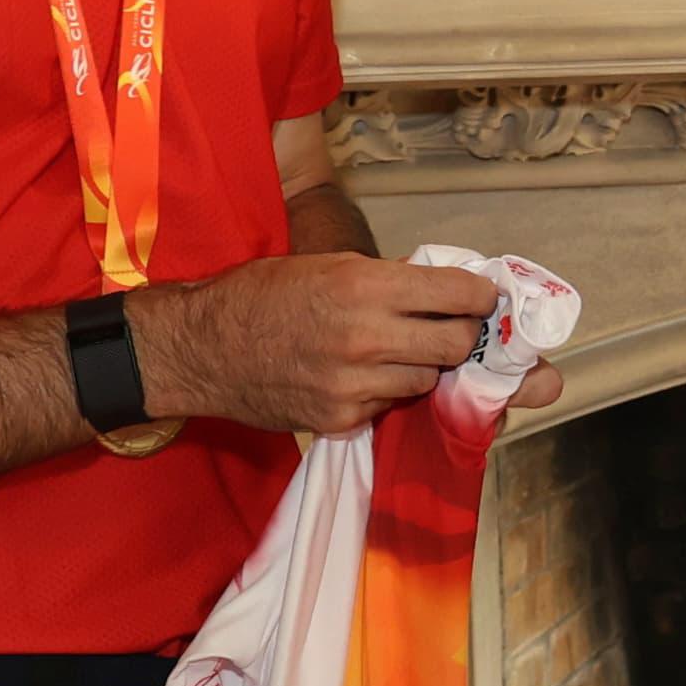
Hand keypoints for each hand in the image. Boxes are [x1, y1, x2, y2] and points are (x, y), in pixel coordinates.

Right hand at [132, 251, 534, 437]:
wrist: (202, 348)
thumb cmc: (262, 296)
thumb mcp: (328, 265)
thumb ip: (388, 279)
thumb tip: (445, 289)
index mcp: (366, 284)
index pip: (460, 295)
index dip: (480, 297)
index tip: (483, 299)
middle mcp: (367, 335)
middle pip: (456, 344)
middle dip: (462, 337)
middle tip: (453, 330)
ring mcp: (354, 384)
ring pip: (428, 381)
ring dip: (424, 368)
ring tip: (398, 353)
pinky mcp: (341, 420)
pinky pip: (389, 407)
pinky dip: (386, 394)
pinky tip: (361, 378)